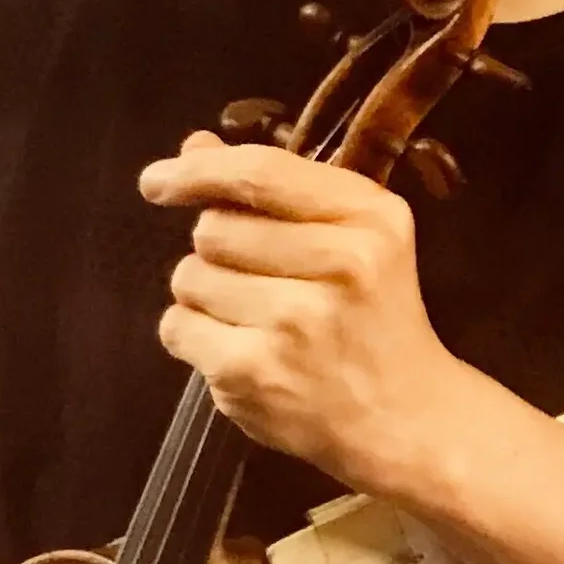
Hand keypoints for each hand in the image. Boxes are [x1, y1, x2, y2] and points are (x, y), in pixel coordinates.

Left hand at [141, 131, 456, 490]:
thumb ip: (279, 187)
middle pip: (214, 227)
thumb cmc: (375, 315)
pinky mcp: (253, 371)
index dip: (197, 170)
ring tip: (255, 317)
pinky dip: (194, 336)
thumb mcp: (357, 236)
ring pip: (189, 277)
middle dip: (218, 249)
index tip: (158, 180)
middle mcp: (341, 261)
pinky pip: (177, 327)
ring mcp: (295, 320)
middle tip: (258, 278)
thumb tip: (193, 147)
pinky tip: (239, 348)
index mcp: (370, 216)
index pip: (260, 173)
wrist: (405, 417)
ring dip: (205, 294)